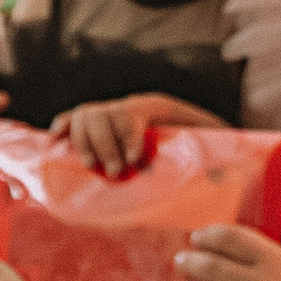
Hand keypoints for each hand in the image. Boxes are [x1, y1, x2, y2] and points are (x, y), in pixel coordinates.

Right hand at [55, 92, 211, 177]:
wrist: (178, 126)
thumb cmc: (195, 140)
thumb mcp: (210, 143)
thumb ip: (217, 156)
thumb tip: (223, 175)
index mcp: (156, 105)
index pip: (134, 113)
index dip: (130, 137)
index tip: (136, 162)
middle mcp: (127, 104)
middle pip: (106, 115)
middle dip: (108, 146)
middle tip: (117, 173)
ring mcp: (109, 111)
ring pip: (87, 115)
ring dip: (86, 141)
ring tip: (92, 166)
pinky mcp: (95, 124)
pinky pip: (72, 118)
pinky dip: (62, 126)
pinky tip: (56, 140)